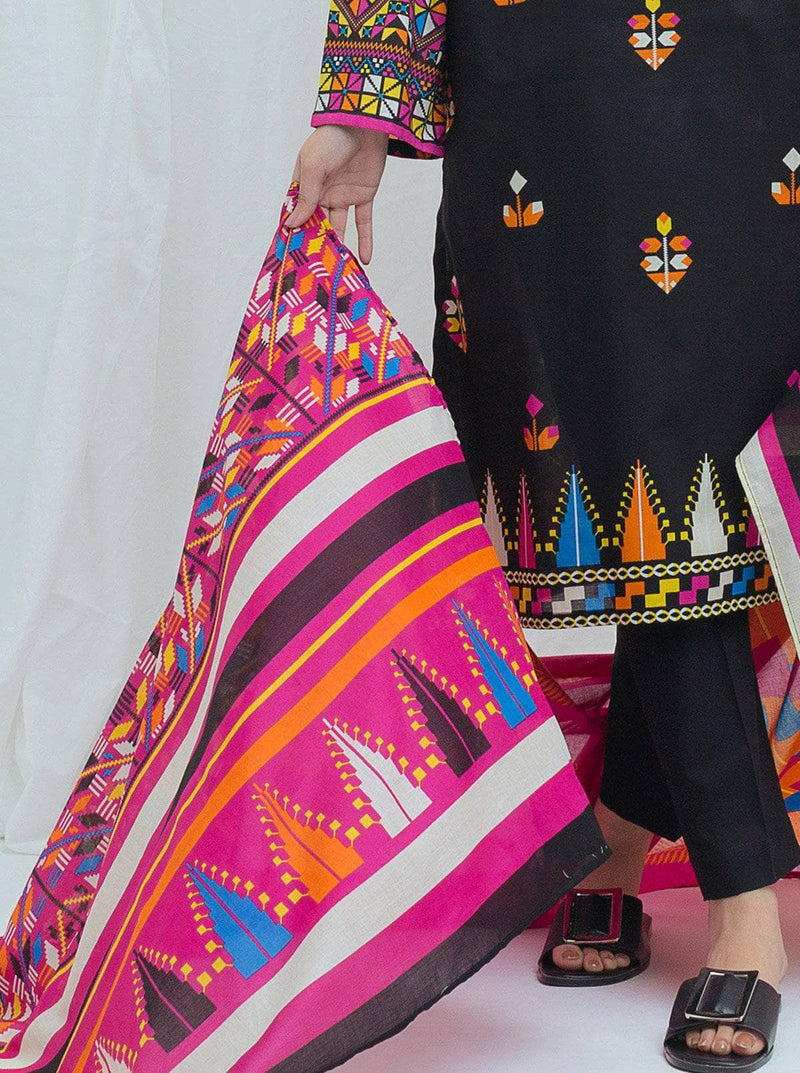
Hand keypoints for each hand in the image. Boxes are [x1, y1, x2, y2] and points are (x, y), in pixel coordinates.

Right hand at [285, 125, 388, 263]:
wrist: (364, 121)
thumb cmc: (331, 139)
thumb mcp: (313, 168)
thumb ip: (306, 197)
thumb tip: (292, 224)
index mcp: (304, 185)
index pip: (297, 214)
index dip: (294, 233)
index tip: (291, 255)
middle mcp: (322, 194)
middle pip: (317, 225)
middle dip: (316, 245)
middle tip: (315, 271)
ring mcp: (343, 196)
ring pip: (339, 227)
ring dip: (339, 247)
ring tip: (338, 269)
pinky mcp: (363, 196)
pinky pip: (364, 222)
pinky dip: (366, 240)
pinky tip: (365, 260)